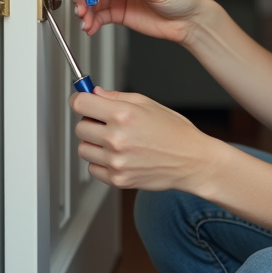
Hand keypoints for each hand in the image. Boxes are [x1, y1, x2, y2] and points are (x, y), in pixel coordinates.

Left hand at [69, 87, 215, 191]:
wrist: (191, 160)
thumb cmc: (175, 132)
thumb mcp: (148, 104)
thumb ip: (117, 97)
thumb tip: (95, 93)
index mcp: (124, 115)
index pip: (81, 104)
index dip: (79, 100)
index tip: (82, 101)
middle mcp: (117, 138)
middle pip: (80, 127)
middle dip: (91, 122)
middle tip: (108, 123)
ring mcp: (116, 161)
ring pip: (83, 148)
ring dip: (95, 144)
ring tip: (116, 141)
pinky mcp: (117, 179)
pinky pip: (93, 168)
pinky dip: (101, 162)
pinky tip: (120, 156)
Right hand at [72, 0, 203, 42]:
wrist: (190, 20)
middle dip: (83, 2)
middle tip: (82, 14)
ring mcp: (120, 0)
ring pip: (93, 5)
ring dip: (86, 15)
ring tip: (87, 25)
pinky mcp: (121, 15)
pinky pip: (100, 17)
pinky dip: (93, 23)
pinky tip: (91, 28)